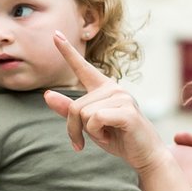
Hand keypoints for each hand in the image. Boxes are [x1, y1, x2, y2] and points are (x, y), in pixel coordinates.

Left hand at [42, 34, 169, 172]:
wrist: (145, 155)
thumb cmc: (118, 138)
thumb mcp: (89, 125)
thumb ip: (69, 110)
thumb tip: (46, 94)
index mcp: (104, 89)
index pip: (82, 68)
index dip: (67, 51)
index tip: (55, 35)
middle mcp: (113, 88)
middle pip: (75, 107)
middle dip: (75, 128)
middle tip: (93, 138)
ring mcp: (122, 98)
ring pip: (83, 114)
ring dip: (90, 133)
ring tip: (107, 134)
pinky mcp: (127, 112)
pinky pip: (95, 120)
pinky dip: (97, 134)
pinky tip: (111, 136)